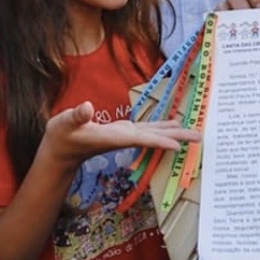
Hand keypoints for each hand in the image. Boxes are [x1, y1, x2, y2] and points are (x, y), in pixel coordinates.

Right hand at [38, 101, 199, 171]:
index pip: (139, 139)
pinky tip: (172, 125)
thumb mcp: (64, 124)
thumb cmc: (61, 137)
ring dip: (173, 133)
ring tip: (193, 132)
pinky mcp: (122, 133)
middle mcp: (123, 139)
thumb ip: (76, 116)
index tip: (178, 145)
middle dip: (176, 137)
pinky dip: (161, 128)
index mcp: (112, 137)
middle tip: (200, 137)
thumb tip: (87, 107)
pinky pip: (147, 131)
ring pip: (153, 134)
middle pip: (154, 138)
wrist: (59, 152)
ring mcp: (124, 136)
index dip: (159, 140)